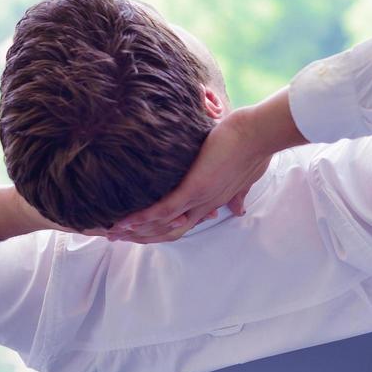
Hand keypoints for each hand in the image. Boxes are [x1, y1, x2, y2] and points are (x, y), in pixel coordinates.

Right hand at [113, 92, 304, 242]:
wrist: (260, 135)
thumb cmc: (254, 150)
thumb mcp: (245, 177)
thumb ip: (237, 194)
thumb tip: (237, 210)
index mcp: (213, 201)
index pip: (183, 222)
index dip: (161, 229)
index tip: (141, 230)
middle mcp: (205, 204)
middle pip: (170, 229)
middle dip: (143, 235)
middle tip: (117, 236)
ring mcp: (200, 197)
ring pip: (164, 222)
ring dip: (137, 229)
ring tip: (112, 231)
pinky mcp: (195, 186)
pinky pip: (166, 207)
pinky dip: (145, 216)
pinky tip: (125, 221)